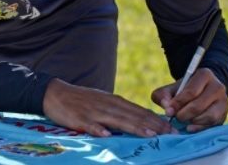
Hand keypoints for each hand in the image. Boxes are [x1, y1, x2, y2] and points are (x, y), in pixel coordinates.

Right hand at [43, 78, 175, 137]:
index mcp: (115, 101)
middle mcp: (108, 105)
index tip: (172, 128)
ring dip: (134, 127)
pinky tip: (106, 134)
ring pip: (117, 120)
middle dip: (153, 125)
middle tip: (169, 133)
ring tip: (149, 134)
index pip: (139, 111)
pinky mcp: (79, 118)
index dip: (156, 120)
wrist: (56, 93)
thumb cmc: (82, 100)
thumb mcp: (104, 102)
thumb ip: (120, 111)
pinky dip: (98, 129)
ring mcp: (94, 111)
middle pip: (133, 116)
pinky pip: (90, 125)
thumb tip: (140, 120)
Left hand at [151, 68, 227, 132]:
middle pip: (198, 105)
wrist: (202, 92)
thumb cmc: (184, 90)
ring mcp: (223, 101)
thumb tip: (167, 107)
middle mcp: (217, 86)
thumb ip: (163, 95)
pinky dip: (200, 128)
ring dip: (192, 121)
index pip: (190, 92)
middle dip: (184, 114)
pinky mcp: (225, 114)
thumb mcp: (171, 88)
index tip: (168, 111)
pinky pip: (213, 124)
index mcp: (204, 75)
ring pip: (208, 116)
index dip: (178, 103)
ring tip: (183, 120)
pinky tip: (190, 127)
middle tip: (176, 117)